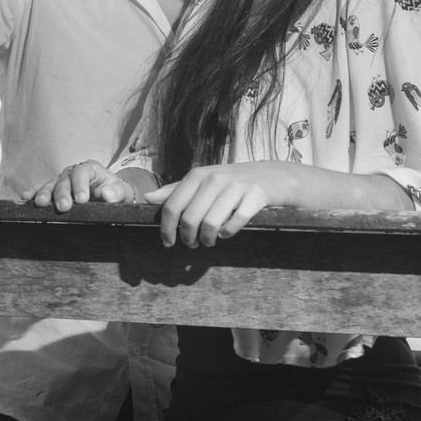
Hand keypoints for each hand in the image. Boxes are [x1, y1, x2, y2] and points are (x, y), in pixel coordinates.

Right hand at [28, 160, 134, 212]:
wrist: (109, 195)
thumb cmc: (115, 192)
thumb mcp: (122, 191)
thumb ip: (117, 192)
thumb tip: (107, 195)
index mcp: (90, 169)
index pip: (82, 172)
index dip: (80, 185)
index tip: (82, 200)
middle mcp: (73, 172)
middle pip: (65, 179)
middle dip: (62, 193)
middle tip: (63, 207)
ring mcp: (62, 180)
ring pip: (51, 184)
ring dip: (45, 193)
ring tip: (40, 203)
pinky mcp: (54, 190)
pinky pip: (42, 188)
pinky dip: (34, 192)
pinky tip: (26, 197)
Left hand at [143, 161, 298, 247]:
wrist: (274, 176)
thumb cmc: (232, 182)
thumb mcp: (203, 181)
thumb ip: (175, 190)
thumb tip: (147, 198)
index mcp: (197, 175)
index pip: (172, 206)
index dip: (166, 229)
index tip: (168, 243)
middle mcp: (214, 178)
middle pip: (190, 220)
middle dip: (188, 239)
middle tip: (193, 245)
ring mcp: (235, 186)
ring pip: (211, 224)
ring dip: (208, 240)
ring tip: (209, 242)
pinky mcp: (255, 196)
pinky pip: (234, 224)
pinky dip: (228, 234)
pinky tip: (227, 233)